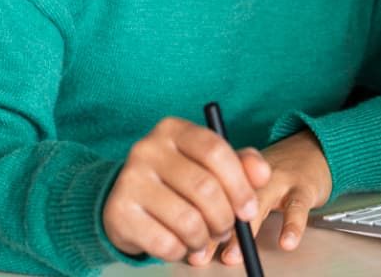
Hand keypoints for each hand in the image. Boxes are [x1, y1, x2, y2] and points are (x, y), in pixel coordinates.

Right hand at [101, 116, 271, 261]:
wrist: (125, 198)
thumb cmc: (176, 179)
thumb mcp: (206, 163)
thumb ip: (239, 164)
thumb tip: (262, 174)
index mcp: (173, 129)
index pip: (215, 150)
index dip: (239, 183)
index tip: (249, 209)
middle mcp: (148, 148)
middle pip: (204, 188)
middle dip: (224, 218)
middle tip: (227, 230)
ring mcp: (130, 178)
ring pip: (187, 220)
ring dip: (204, 239)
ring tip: (203, 238)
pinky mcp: (119, 211)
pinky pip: (165, 242)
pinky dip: (180, 251)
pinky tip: (179, 243)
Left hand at [187, 128, 332, 267]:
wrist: (311, 150)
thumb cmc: (272, 175)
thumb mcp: (247, 182)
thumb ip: (224, 206)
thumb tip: (197, 241)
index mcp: (235, 168)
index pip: (212, 188)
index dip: (196, 217)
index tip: (188, 246)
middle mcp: (253, 171)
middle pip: (231, 195)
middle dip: (213, 228)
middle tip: (200, 253)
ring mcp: (279, 177)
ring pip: (259, 201)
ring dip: (245, 229)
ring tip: (232, 255)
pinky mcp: (303, 186)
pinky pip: (297, 206)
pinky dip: (292, 225)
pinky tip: (286, 242)